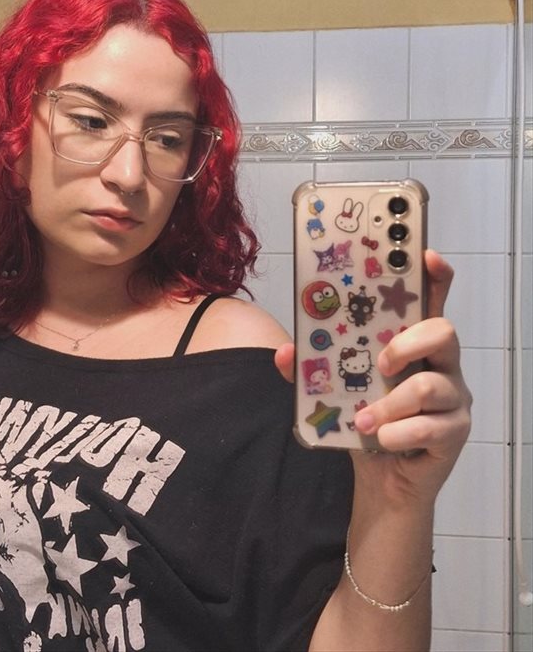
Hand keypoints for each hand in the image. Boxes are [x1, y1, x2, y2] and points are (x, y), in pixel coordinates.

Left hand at [274, 249, 471, 506]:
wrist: (383, 480)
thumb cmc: (366, 422)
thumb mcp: (334, 391)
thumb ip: (309, 370)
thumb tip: (284, 352)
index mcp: (414, 345)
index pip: (432, 302)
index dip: (435, 276)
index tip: (427, 256)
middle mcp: (441, 365)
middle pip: (444, 331)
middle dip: (409, 343)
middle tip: (381, 364)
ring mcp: (453, 398)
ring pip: (431, 386)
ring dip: (389, 404)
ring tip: (363, 420)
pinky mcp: (454, 432)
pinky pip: (431, 427)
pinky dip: (398, 433)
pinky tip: (380, 439)